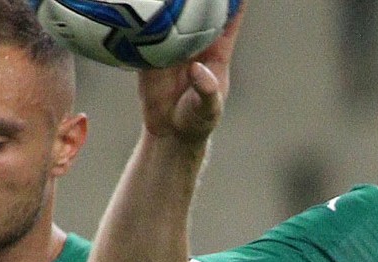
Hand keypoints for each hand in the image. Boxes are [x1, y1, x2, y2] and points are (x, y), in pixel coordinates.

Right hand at [139, 3, 246, 143]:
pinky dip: (144, 22)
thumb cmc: (196, 120)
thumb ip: (206, 89)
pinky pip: (147, 33)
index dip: (235, 2)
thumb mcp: (208, 109)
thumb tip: (196, 68)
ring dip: (171, 3)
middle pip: (201, 10)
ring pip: (174, 17)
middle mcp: (195, 43)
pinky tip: (142, 8)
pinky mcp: (149, 54)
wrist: (168, 132)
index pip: (230, 18)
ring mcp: (172, 46)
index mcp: (217, 51)